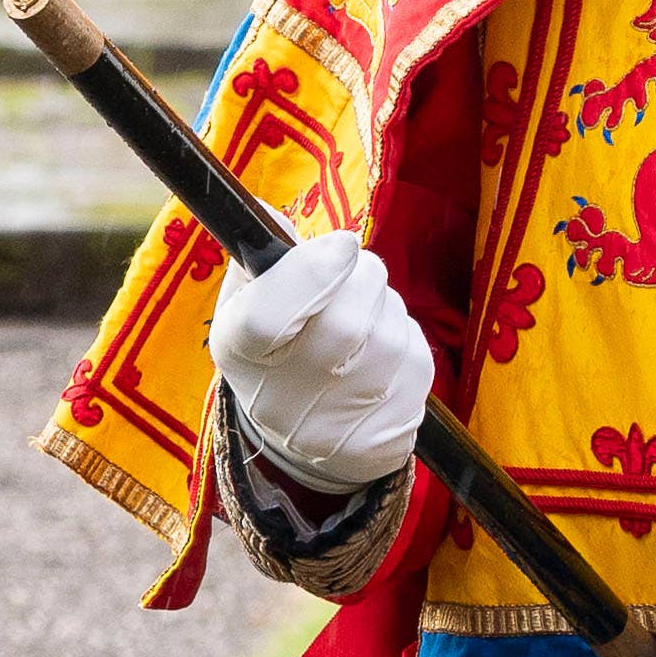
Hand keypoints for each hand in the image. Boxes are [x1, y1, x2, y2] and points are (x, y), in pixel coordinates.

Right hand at [210, 231, 433, 494]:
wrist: (315, 442)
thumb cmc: (275, 356)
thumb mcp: (243, 311)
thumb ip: (258, 262)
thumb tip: (270, 214)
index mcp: (242, 355)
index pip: (269, 316)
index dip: (313, 273)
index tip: (341, 244)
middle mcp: (293, 393)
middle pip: (347, 317)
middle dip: (360, 276)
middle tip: (347, 275)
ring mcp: (349, 410)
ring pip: (388, 322)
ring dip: (380, 303)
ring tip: (356, 324)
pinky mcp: (398, 411)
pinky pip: (413, 342)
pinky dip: (400, 331)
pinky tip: (376, 353)